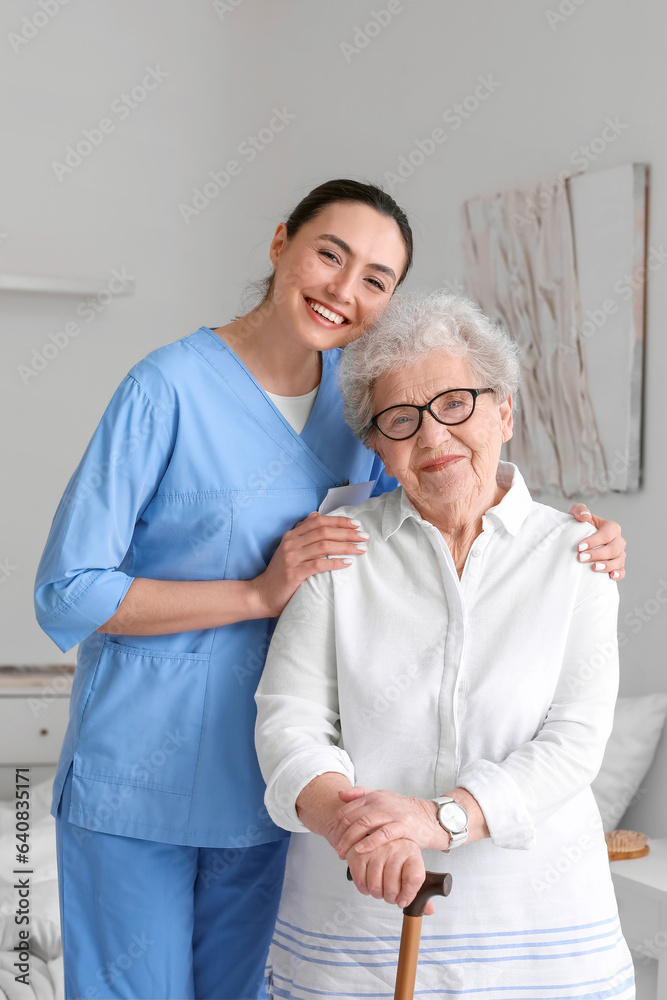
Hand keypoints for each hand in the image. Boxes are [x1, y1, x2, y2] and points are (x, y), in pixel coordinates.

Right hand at [251, 513, 367, 615]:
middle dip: (347, 533)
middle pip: (324, 532)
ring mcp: (292, 558)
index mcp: (292, 535)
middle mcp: (291, 543)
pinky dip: (335, 562)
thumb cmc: (280, 573)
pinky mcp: (294, 573)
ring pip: (323, 546)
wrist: (263, 594)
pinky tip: (347, 563)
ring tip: (360, 549)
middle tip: (363, 536)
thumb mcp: (290, 548)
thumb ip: (302, 532)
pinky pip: (318, 565)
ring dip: (345, 547)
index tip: (356, 524)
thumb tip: (316, 515)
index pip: (318, 522)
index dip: (338, 521)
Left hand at [334, 787, 444, 857]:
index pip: (348, 809)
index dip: (338, 825)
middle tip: (337, 850)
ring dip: (351, 840)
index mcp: (374, 796)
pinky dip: (370, 842)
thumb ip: (361, 794)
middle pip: (354, 817)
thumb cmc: (403, 812)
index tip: (334, 838)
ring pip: (365, 824)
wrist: (429, 818)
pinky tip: (361, 850)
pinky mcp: (403, 826)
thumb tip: (340, 794)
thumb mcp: (382, 798)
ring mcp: (392, 813)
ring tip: (344, 853)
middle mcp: (381, 802)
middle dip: (342, 835)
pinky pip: (383, 834)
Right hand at [346, 839, 434, 911]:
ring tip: (380, 886)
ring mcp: (376, 851)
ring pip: (376, 888)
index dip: (408, 896)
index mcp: (411, 851)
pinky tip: (369, 882)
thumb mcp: (410, 864)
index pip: (413, 879)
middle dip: (390, 898)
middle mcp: (395, 848)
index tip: (403, 901)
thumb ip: (418, 888)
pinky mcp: (359, 855)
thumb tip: (429, 910)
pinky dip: (364, 889)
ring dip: (377, 894)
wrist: (374, 831)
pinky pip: (361, 883)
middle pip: (392, 888)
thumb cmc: (394, 852)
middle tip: (390, 894)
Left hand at [568, 505, 625, 580]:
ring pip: (619, 561)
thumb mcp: (577, 513)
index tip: (579, 547)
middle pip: (613, 549)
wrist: (579, 539)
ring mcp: (619, 554)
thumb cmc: (580, 525)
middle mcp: (618, 541)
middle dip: (597, 554)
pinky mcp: (617, 566)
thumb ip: (580, 510)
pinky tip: (610, 576)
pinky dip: (618, 574)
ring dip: (607, 565)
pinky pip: (622, 571)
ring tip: (594, 567)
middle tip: (581, 558)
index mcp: (611, 527)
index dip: (594, 541)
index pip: (606, 534)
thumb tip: (585, 516)